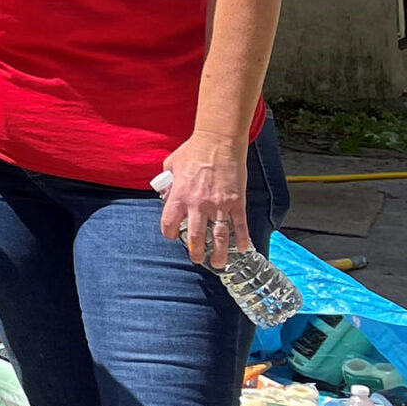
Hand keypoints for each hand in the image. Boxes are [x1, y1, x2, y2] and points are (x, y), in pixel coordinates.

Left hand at [159, 129, 248, 266]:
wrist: (219, 142)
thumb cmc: (193, 151)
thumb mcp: (170, 165)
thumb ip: (166, 183)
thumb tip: (164, 194)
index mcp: (179, 196)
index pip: (169, 223)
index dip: (169, 232)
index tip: (172, 235)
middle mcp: (198, 204)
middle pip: (195, 236)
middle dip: (195, 251)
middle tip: (197, 258)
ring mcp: (219, 204)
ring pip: (219, 236)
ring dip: (219, 253)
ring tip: (218, 263)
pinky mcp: (236, 202)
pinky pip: (239, 225)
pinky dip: (241, 238)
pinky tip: (242, 249)